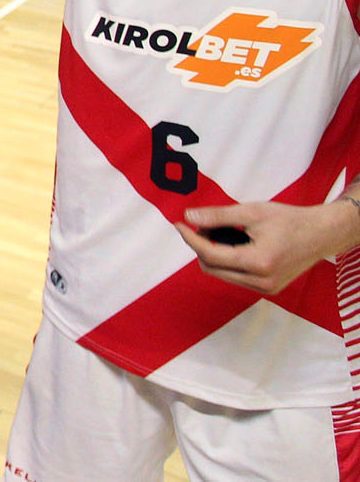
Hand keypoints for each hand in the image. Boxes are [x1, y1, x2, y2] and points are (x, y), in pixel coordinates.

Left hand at [175, 200, 359, 295]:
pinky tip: (232, 244)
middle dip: (201, 246)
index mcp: (258, 263)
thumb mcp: (252, 212)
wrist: (321, 234)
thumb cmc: (290, 220)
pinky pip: (235, 277)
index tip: (179, 224)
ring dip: (212, 255)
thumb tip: (189, 216)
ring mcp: (266, 288)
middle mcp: (262, 281)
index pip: (210, 255)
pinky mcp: (268, 289)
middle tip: (203, 225)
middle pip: (211, 268)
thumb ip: (218, 216)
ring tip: (218, 233)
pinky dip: (227, 262)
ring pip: (222, 275)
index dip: (190, 239)